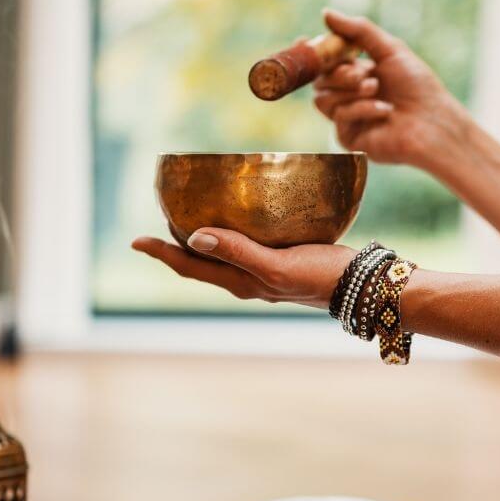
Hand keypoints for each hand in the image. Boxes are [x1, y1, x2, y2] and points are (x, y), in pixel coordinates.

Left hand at [131, 229, 353, 308]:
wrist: (364, 285)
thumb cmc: (322, 277)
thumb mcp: (277, 266)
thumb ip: (238, 251)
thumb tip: (194, 237)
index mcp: (241, 282)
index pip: (190, 267)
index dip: (161, 253)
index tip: (135, 240)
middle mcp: (248, 279)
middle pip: (201, 262)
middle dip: (176, 244)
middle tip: (159, 218)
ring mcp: (266, 271)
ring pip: (223, 254)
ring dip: (202, 238)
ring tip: (189, 215)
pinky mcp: (284, 259)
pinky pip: (246, 245)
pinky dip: (231, 231)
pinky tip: (241, 215)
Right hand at [313, 9, 472, 169]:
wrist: (434, 122)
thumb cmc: (418, 86)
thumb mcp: (390, 50)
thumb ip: (358, 31)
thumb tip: (326, 13)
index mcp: (358, 73)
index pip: (325, 63)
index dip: (314, 53)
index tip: (305, 40)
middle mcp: (350, 96)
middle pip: (319, 80)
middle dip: (338, 72)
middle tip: (363, 72)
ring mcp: (348, 118)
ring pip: (323, 99)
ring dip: (349, 91)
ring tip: (376, 89)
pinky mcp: (350, 139)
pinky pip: (339, 118)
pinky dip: (361, 109)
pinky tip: (385, 110)